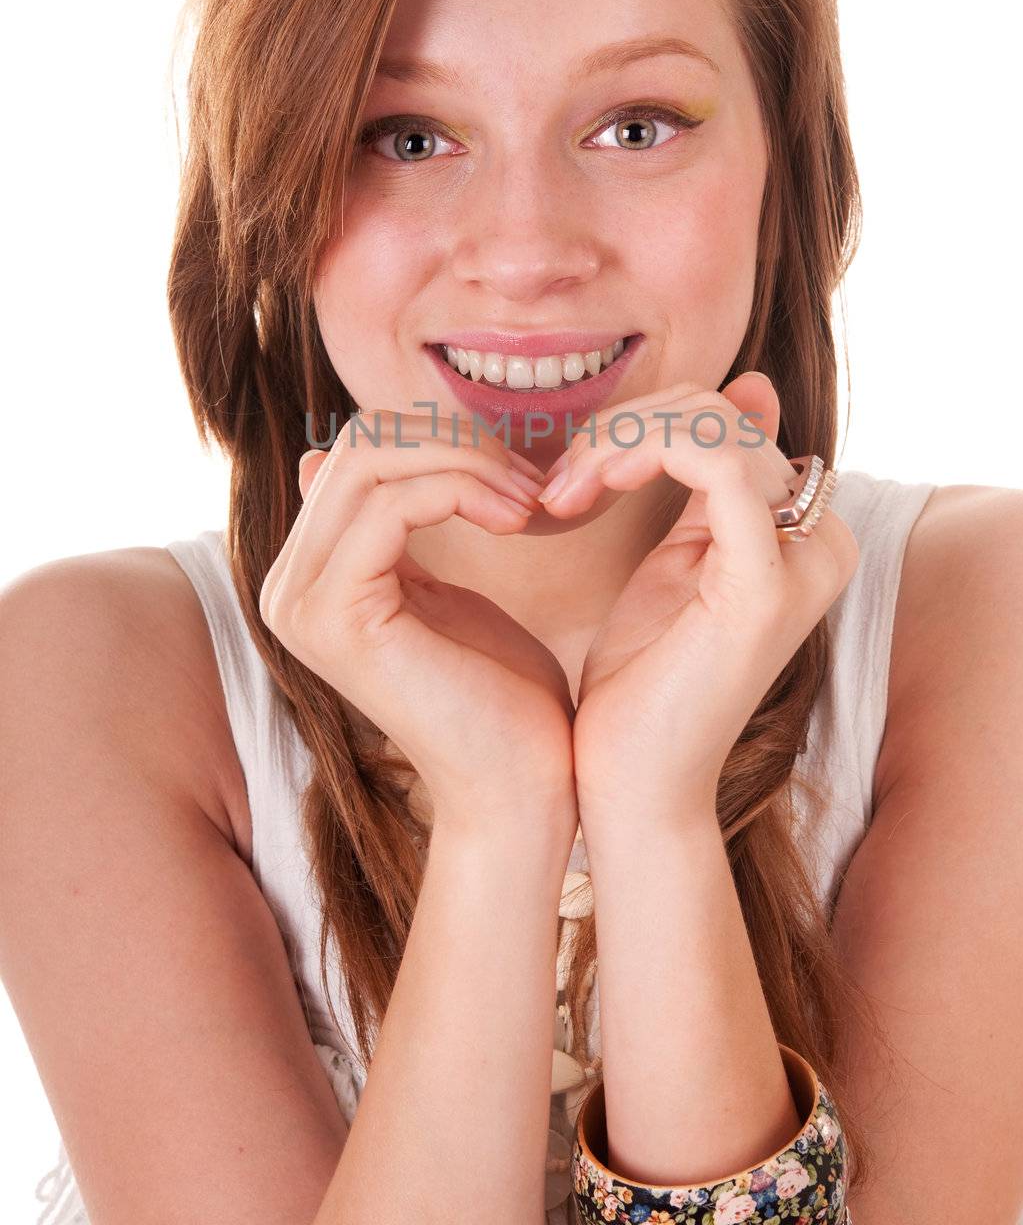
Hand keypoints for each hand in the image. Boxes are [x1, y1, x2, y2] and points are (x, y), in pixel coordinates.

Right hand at [260, 415, 576, 836]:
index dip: (443, 441)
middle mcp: (286, 587)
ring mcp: (300, 603)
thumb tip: (316, 454)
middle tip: (531, 483)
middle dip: (457, 443)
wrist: (520, 785)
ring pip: (372, 461)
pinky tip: (515, 521)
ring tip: (529, 503)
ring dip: (468, 463)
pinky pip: (393, 504)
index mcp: (307, 575)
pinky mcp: (335, 616)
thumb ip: (387, 527)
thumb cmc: (497, 693)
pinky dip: (464, 492)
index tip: (520, 479)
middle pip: (360, 444)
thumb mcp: (435, 587)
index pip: (358, 450)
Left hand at [536, 373, 858, 825]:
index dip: (642, 422)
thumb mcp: (677, 557)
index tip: (573, 473)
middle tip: (558, 485)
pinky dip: (642, 451)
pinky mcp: (763, 584)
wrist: (628, 784)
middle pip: (719, 412)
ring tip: (561, 494)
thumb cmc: (643, 682)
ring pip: (712, 423)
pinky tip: (590, 487)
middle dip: (622, 428)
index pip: (728, 418)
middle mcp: (821, 542)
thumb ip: (709, 480)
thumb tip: (754, 386)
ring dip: (617, 441)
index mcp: (806, 532)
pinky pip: (719, 462)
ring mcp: (802, 563)